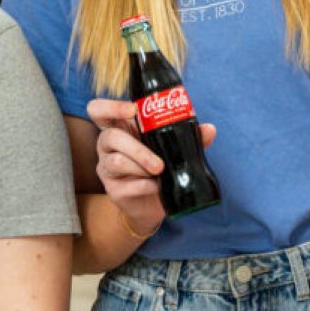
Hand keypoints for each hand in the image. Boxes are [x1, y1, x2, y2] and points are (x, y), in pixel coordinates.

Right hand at [86, 98, 215, 237]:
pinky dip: (145, 185)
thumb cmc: (159, 166)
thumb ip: (188, 136)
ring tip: (160, 172)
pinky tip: (156, 186)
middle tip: (159, 163)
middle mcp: (108, 145)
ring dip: (142, 167)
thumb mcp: (172, 148)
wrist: (152, 203)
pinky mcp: (112, 189)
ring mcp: (106, 167)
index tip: (133, 110)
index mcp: (120, 127)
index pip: (99, 110)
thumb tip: (209, 129)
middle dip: (136, 148)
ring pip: (117, 161)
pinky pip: (126, 185)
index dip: (111, 106)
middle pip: (109, 137)